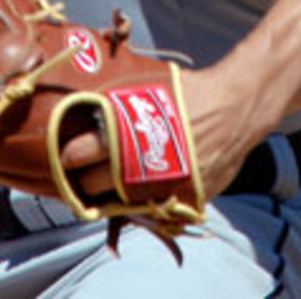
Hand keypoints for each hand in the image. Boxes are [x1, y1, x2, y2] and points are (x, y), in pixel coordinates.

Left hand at [58, 63, 255, 201]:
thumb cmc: (190, 93)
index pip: (88, 152)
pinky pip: (153, 210)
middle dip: (84, 181)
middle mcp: (146, 166)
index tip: (65, 157)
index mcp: (132, 135)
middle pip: (98, 184)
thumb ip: (121, 104)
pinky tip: (136, 194)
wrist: (234, 107)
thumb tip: (90, 109)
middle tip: (79, 175)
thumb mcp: (150, 89)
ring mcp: (166, 187)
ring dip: (109, 198)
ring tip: (103, 188)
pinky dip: (141, 204)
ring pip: (123, 204)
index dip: (72, 156)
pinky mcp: (185, 200)